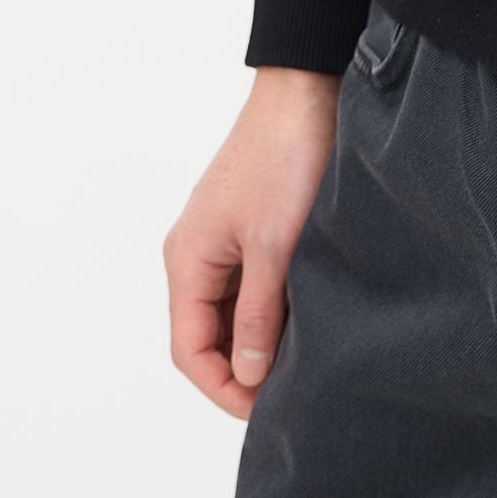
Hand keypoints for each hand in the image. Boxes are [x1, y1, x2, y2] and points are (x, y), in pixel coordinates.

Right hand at [163, 67, 340, 417]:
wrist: (307, 87)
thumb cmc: (286, 157)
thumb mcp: (275, 246)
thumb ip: (259, 316)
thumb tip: (250, 375)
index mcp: (187, 259)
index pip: (189, 350)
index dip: (223, 388)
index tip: (266, 410)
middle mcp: (196, 253)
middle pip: (207, 336)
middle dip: (243, 369)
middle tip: (291, 390)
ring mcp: (223, 239)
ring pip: (233, 312)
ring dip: (261, 338)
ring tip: (304, 359)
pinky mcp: (250, 226)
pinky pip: (252, 284)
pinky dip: (274, 308)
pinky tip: (308, 316)